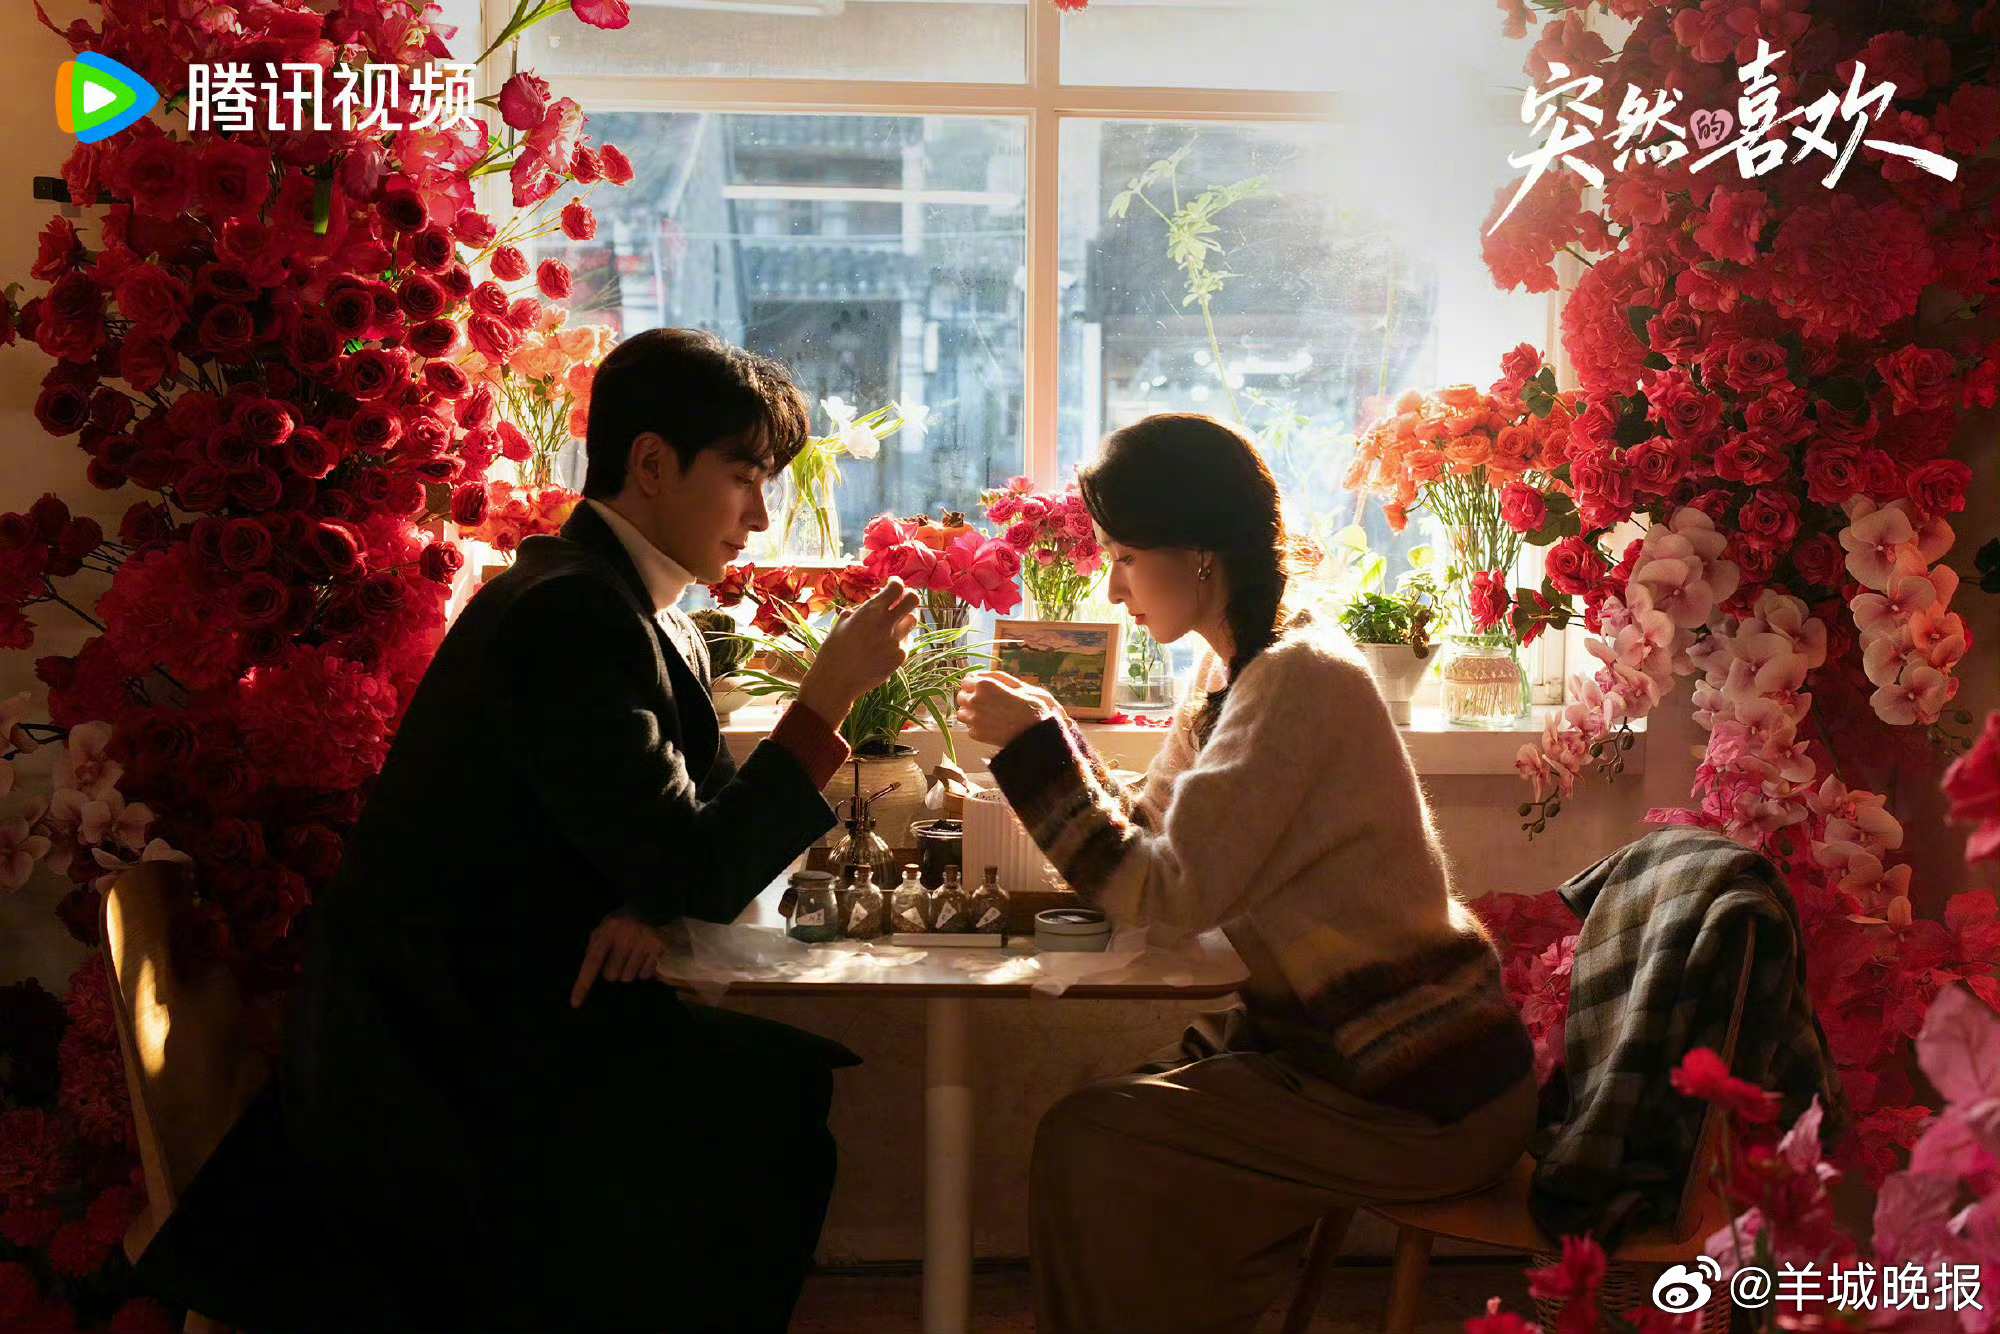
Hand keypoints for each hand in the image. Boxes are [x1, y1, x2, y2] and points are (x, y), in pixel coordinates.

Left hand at [571, 912, 664, 1007]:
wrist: (651, 906)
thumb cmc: (621, 923)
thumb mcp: (603, 929)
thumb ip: (595, 948)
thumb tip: (587, 975)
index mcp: (607, 931)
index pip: (592, 961)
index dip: (583, 983)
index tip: (575, 1003)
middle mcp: (626, 936)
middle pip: (612, 975)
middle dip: (613, 971)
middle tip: (619, 958)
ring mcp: (644, 942)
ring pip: (629, 977)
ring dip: (629, 971)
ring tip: (633, 957)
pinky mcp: (659, 948)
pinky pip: (646, 975)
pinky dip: (644, 970)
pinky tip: (645, 957)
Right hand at [798, 576, 921, 721]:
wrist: (836, 681)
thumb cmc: (833, 651)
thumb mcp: (840, 624)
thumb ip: (857, 612)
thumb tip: (864, 607)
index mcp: (870, 611)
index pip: (897, 587)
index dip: (896, 583)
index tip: (892, 584)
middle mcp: (887, 624)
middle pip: (914, 600)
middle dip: (909, 596)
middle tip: (901, 600)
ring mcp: (896, 641)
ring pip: (913, 621)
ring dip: (904, 619)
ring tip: (891, 625)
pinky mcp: (900, 657)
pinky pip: (906, 641)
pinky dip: (900, 639)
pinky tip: (887, 644)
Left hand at [955, 670, 1060, 748]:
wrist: (1036, 733)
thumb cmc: (1030, 706)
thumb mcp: (1015, 684)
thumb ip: (994, 677)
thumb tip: (977, 675)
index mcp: (984, 685)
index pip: (965, 680)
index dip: (973, 684)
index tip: (980, 688)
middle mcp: (975, 700)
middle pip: (960, 697)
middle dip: (970, 697)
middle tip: (984, 702)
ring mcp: (974, 719)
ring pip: (961, 714)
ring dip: (970, 712)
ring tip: (985, 714)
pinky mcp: (976, 734)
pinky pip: (969, 728)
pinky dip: (976, 727)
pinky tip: (990, 725)